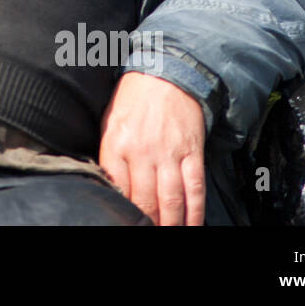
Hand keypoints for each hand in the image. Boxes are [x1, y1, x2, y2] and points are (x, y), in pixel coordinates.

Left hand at [99, 71, 205, 225]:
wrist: (166, 72)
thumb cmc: (133, 99)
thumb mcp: (110, 124)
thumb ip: (110, 156)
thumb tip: (112, 188)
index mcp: (116, 144)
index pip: (118, 190)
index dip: (122, 212)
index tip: (125, 222)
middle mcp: (142, 152)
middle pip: (145, 202)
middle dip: (147, 223)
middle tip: (148, 230)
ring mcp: (169, 154)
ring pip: (171, 201)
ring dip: (171, 224)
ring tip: (168, 232)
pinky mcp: (192, 153)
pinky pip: (194, 189)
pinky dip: (195, 212)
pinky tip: (192, 225)